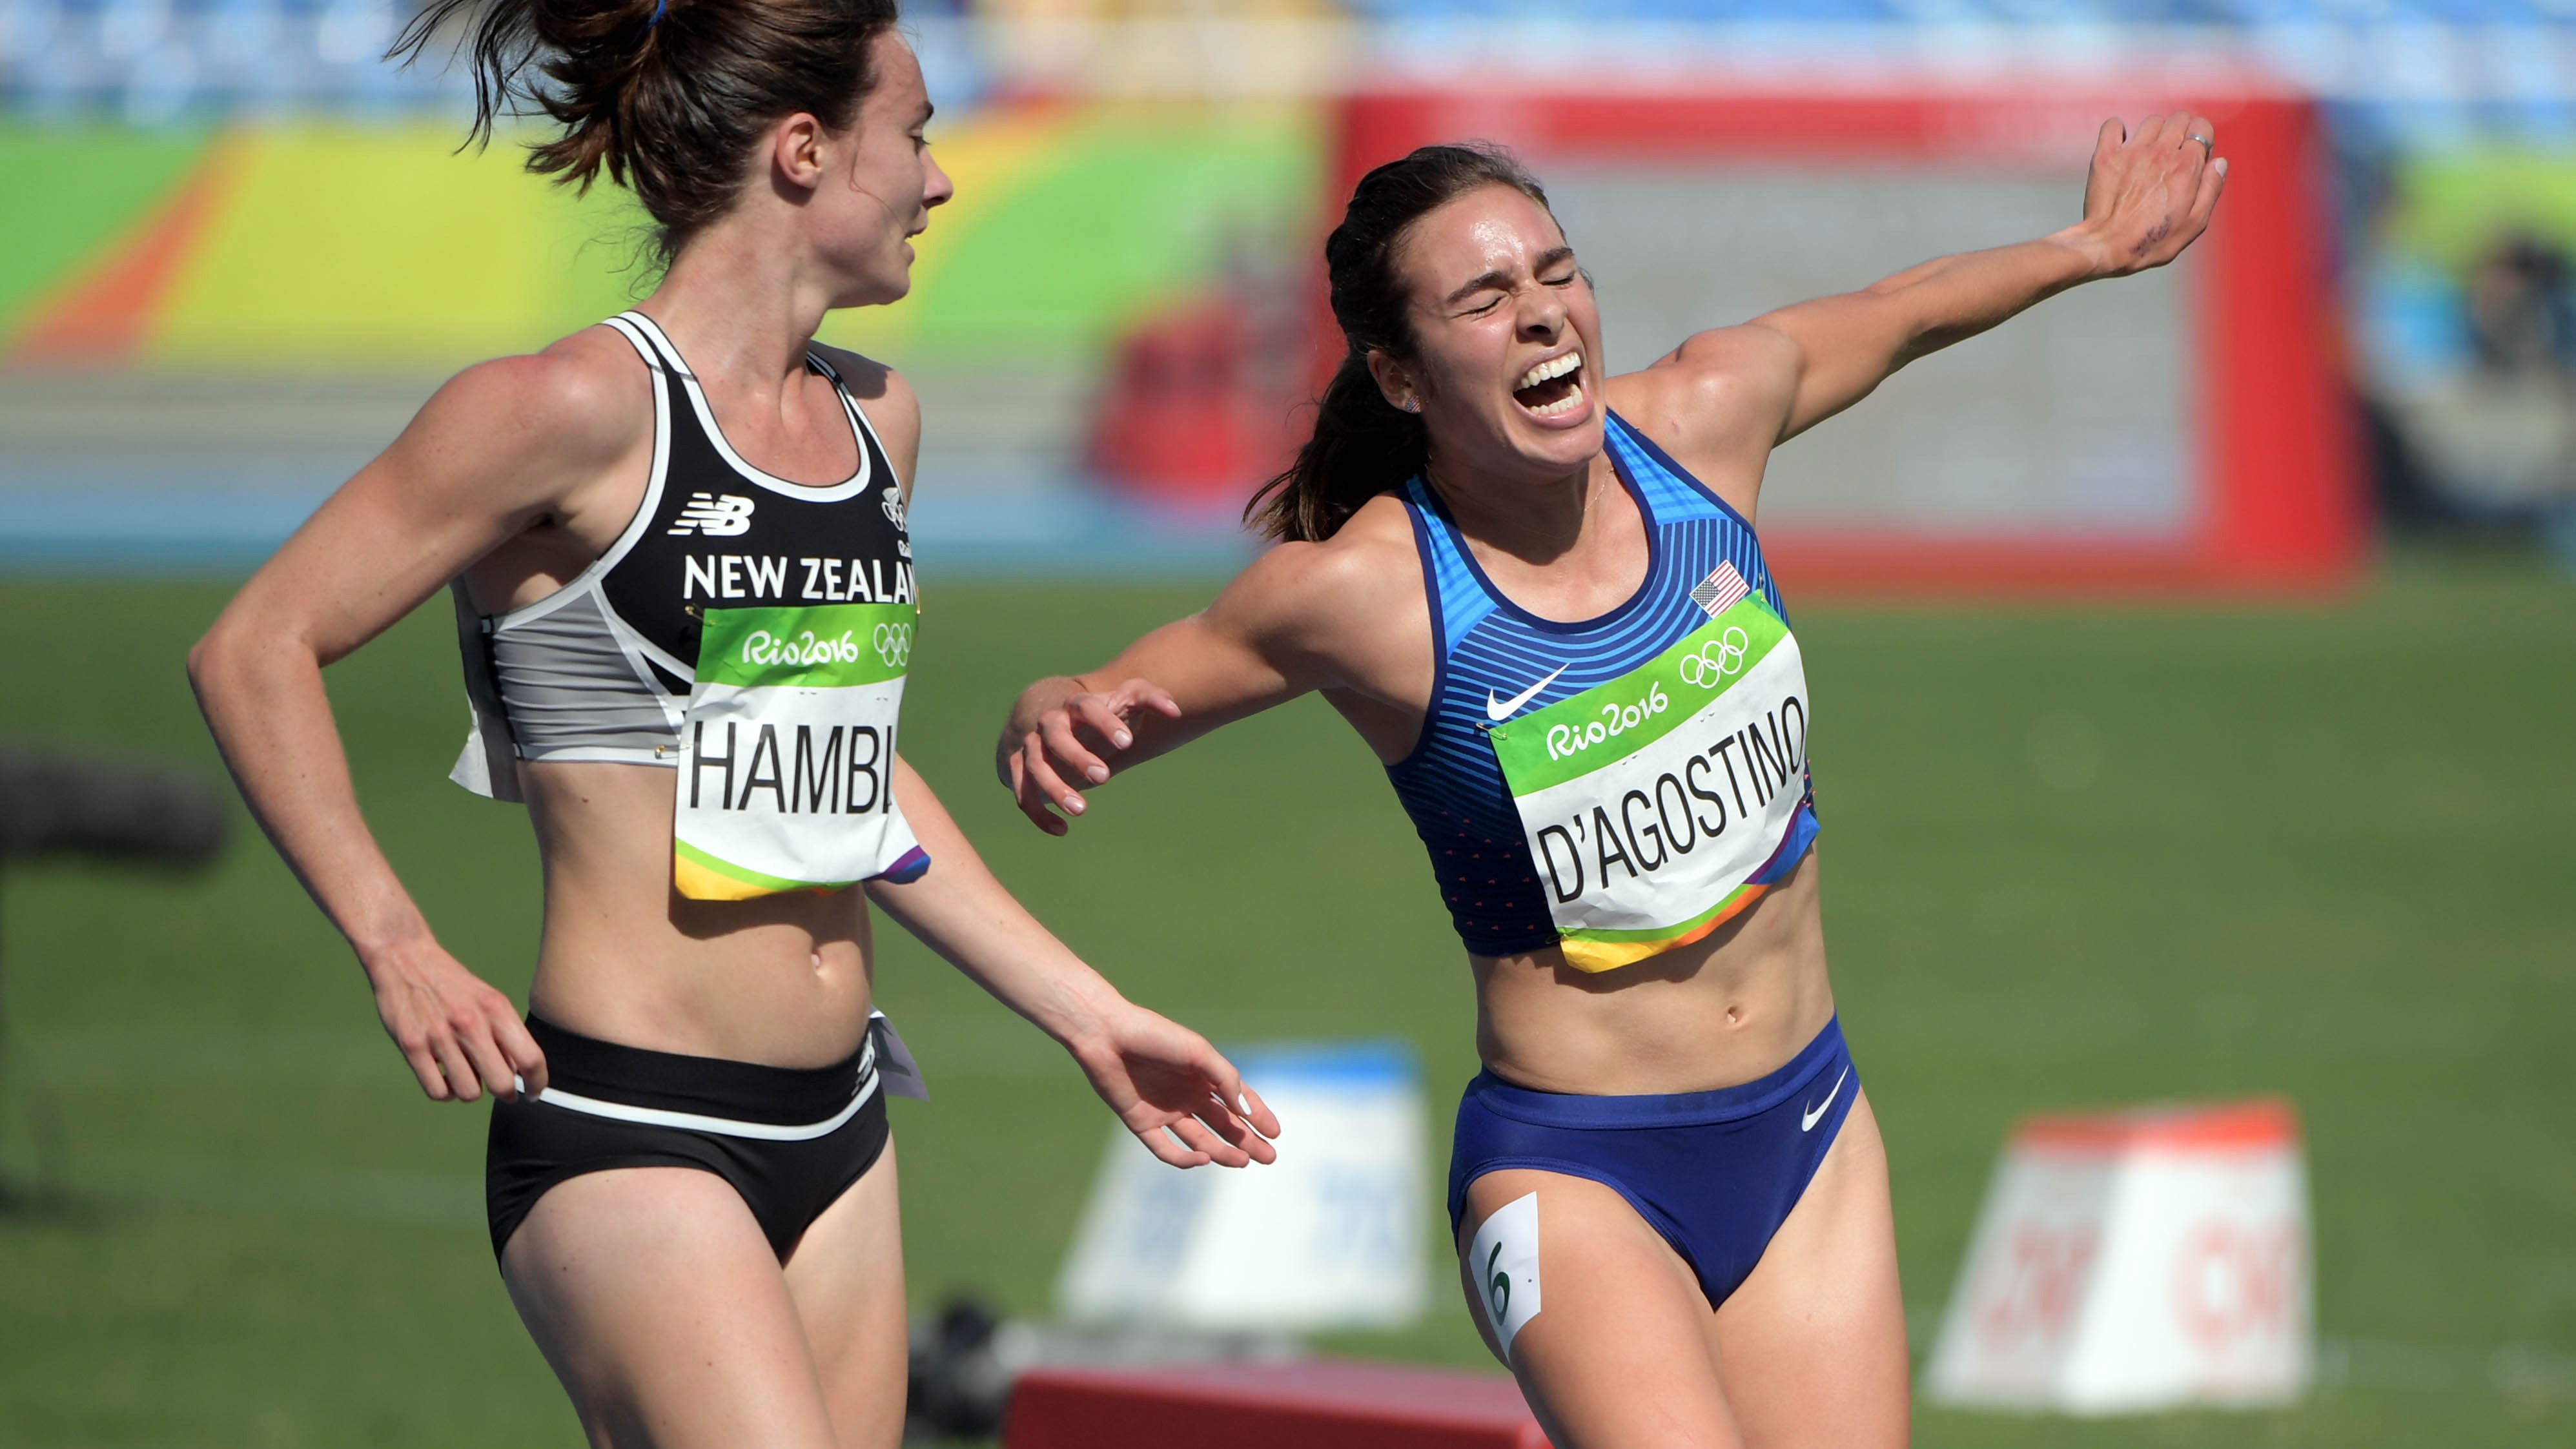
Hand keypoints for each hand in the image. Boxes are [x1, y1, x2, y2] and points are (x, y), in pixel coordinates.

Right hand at [362, 934, 545, 1102]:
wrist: (405, 958)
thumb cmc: (452, 984)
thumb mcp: (488, 1000)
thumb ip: (504, 1034)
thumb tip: (520, 1074)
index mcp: (496, 1009)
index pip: (530, 1058)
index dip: (538, 1082)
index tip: (534, 1092)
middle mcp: (471, 1023)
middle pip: (502, 1083)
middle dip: (506, 1093)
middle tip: (503, 1091)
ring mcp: (440, 1036)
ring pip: (469, 1093)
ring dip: (471, 1091)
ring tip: (467, 1076)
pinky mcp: (412, 1046)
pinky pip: (437, 1091)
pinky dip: (445, 1092)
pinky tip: (445, 1078)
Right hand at [1001, 677, 1179, 835]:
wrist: (1060, 723)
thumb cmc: (1103, 715)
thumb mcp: (1126, 701)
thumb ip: (1151, 699)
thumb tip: (1175, 711)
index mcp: (1077, 705)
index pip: (1086, 706)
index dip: (1104, 722)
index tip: (1127, 743)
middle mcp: (1050, 723)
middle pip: (1055, 736)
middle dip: (1077, 757)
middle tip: (1104, 778)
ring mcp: (1033, 746)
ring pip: (1035, 766)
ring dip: (1055, 788)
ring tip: (1081, 810)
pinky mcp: (1020, 770)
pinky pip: (1023, 793)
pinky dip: (1038, 813)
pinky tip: (1062, 831)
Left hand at [1065, 1002, 1280, 1168]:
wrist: (1107, 1035)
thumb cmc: (1155, 1036)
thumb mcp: (1199, 1053)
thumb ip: (1225, 1079)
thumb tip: (1246, 1112)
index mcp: (1202, 1074)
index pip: (1236, 1100)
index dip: (1257, 1116)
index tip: (1275, 1133)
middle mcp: (1186, 1094)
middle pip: (1223, 1124)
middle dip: (1247, 1141)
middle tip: (1269, 1158)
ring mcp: (1164, 1111)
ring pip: (1199, 1140)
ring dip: (1221, 1152)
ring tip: (1242, 1161)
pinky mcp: (1141, 1123)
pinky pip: (1165, 1149)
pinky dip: (1184, 1158)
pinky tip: (1202, 1158)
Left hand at [2061, 112, 2226, 277]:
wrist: (2107, 247)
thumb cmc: (2153, 241)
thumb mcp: (2195, 223)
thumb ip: (2211, 188)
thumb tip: (2219, 162)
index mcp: (2186, 166)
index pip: (2202, 128)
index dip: (2202, 139)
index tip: (2195, 156)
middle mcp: (2161, 152)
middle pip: (2179, 119)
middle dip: (2182, 131)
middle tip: (2174, 153)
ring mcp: (2132, 152)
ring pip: (2152, 122)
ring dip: (2155, 132)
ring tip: (2150, 153)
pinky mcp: (2106, 156)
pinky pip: (2113, 126)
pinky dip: (2117, 130)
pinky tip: (2121, 143)